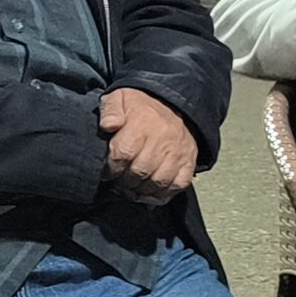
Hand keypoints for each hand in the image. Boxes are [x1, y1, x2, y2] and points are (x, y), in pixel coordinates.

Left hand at [100, 88, 196, 205]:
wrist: (172, 104)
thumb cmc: (140, 106)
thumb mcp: (119, 98)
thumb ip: (109, 111)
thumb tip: (107, 126)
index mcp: (141, 125)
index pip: (123, 153)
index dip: (111, 169)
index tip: (106, 174)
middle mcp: (162, 141)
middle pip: (140, 171)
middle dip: (124, 183)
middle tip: (116, 186)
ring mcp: (178, 153)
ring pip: (159, 181)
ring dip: (141, 192)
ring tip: (130, 192)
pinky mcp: (189, 162)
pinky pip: (179, 185)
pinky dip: (163, 195)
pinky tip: (149, 197)